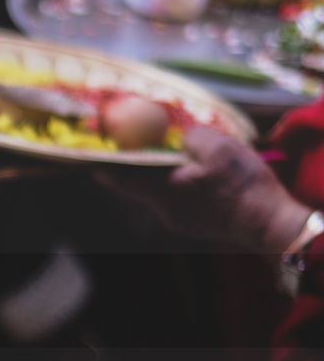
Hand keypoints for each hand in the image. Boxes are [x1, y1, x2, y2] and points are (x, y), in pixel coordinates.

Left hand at [98, 127, 312, 253]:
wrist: (269, 224)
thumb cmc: (243, 186)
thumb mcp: (219, 147)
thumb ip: (191, 136)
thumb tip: (181, 136)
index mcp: (161, 188)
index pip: (116, 176)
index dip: (102, 161)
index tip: (92, 148)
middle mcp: (163, 208)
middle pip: (135, 183)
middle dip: (130, 162)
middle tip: (129, 143)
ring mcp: (178, 219)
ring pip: (156, 191)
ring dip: (156, 172)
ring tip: (164, 152)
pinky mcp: (194, 223)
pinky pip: (175, 199)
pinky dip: (175, 183)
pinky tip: (191, 172)